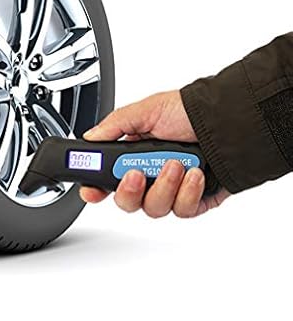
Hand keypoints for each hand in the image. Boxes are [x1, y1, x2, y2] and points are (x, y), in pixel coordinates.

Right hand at [79, 90, 230, 217]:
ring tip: (177, 164)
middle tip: (137, 175)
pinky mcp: (193, 201)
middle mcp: (150, 175)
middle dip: (130, 191)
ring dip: (164, 187)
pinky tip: (194, 174)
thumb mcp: (147, 110)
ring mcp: (171, 190)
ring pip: (154, 209)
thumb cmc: (190, 112)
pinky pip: (182, 211)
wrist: (230, 121)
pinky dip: (187, 193)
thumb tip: (90, 137)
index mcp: (133, 154)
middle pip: (127, 202)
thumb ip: (115, 125)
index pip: (108, 179)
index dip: (97, 189)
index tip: (92, 192)